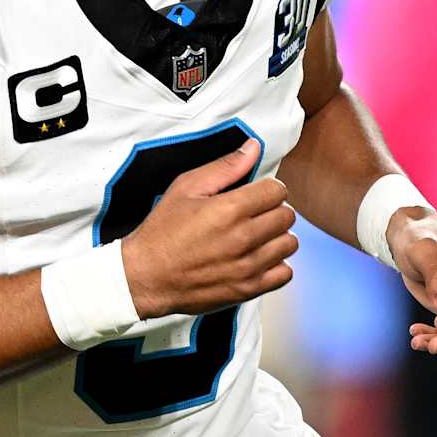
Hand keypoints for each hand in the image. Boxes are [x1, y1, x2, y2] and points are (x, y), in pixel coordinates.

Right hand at [121, 139, 297, 318]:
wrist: (146, 276)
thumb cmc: (163, 231)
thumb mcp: (186, 188)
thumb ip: (225, 166)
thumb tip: (253, 147)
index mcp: (229, 209)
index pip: (277, 190)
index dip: (266, 188)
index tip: (254, 194)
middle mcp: (242, 238)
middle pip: (287, 216)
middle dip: (273, 210)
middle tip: (253, 214)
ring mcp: (247, 266)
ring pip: (289, 244)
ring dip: (276, 237)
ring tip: (256, 236)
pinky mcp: (248, 289)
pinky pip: (284, 274)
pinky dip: (276, 265)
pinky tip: (257, 258)